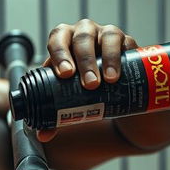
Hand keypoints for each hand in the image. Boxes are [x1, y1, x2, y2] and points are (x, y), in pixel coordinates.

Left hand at [37, 20, 137, 141]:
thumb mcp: (67, 100)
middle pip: (82, 38)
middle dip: (85, 60)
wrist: (111, 89)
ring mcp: (106, 35)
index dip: (60, 53)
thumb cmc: (81, 89)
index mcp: (63, 42)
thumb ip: (54, 117)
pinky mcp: (126, 42)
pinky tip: (122, 73)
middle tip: (89, 84)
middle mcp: (84, 34)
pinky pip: (126, 43)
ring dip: (107, 58)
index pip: (58, 39)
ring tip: (108, 81)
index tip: (65, 75)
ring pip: (107, 36)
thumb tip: (43, 135)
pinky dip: (123, 57)